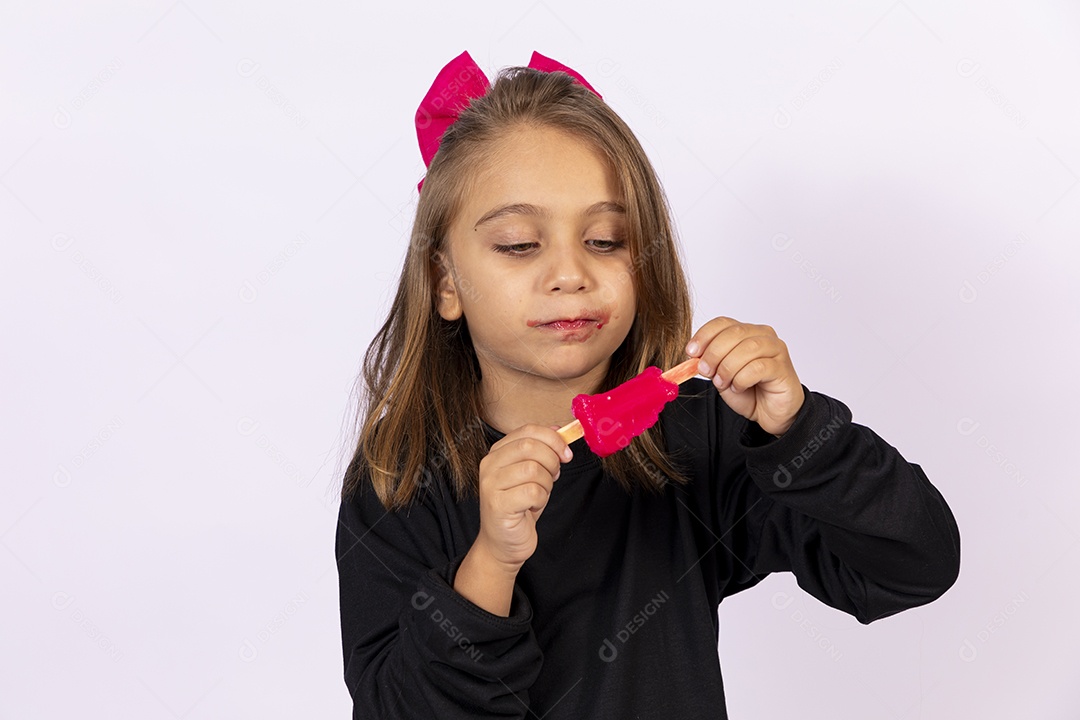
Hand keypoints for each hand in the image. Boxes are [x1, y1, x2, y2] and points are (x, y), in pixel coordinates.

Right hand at [474, 424, 572, 572]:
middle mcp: (489, 465)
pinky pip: (533, 492)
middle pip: (530, 446)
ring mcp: (490, 484)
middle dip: (552, 460)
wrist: (503, 543)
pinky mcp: (497, 504)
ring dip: (547, 483)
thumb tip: (559, 430)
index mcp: (497, 452)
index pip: (527, 430)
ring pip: (533, 469)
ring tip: (540, 494)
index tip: (566, 453)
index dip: (552, 438)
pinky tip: (533, 506)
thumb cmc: (519, 507)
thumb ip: (541, 450)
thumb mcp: (533, 473)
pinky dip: (541, 499)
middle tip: (554, 475)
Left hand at [685, 317, 804, 436]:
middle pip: (734, 333)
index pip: (723, 323)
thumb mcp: (721, 374)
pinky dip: (742, 379)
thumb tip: (694, 356)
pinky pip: (758, 368)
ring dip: (727, 368)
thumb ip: (710, 362)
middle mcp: (763, 335)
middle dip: (714, 353)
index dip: (704, 335)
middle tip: (705, 371)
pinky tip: (738, 387)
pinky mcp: (782, 367)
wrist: (770, 412)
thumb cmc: (748, 390)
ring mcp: (775, 350)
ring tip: (722, 382)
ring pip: (747, 349)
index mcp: (746, 332)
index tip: (691, 352)